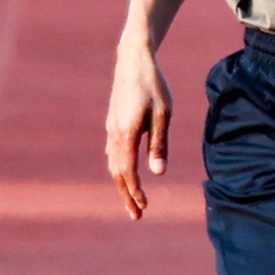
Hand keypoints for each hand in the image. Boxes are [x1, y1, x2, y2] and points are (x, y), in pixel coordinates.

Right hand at [106, 44, 171, 219]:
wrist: (133, 59)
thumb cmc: (153, 85)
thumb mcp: (163, 114)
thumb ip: (159, 143)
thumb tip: (158, 172)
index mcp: (126, 134)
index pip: (128, 172)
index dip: (135, 192)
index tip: (144, 207)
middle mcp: (114, 134)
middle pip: (117, 173)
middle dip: (127, 195)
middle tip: (137, 215)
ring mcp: (111, 128)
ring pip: (112, 163)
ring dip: (122, 184)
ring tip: (132, 199)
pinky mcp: (112, 122)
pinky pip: (111, 152)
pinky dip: (118, 168)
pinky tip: (123, 173)